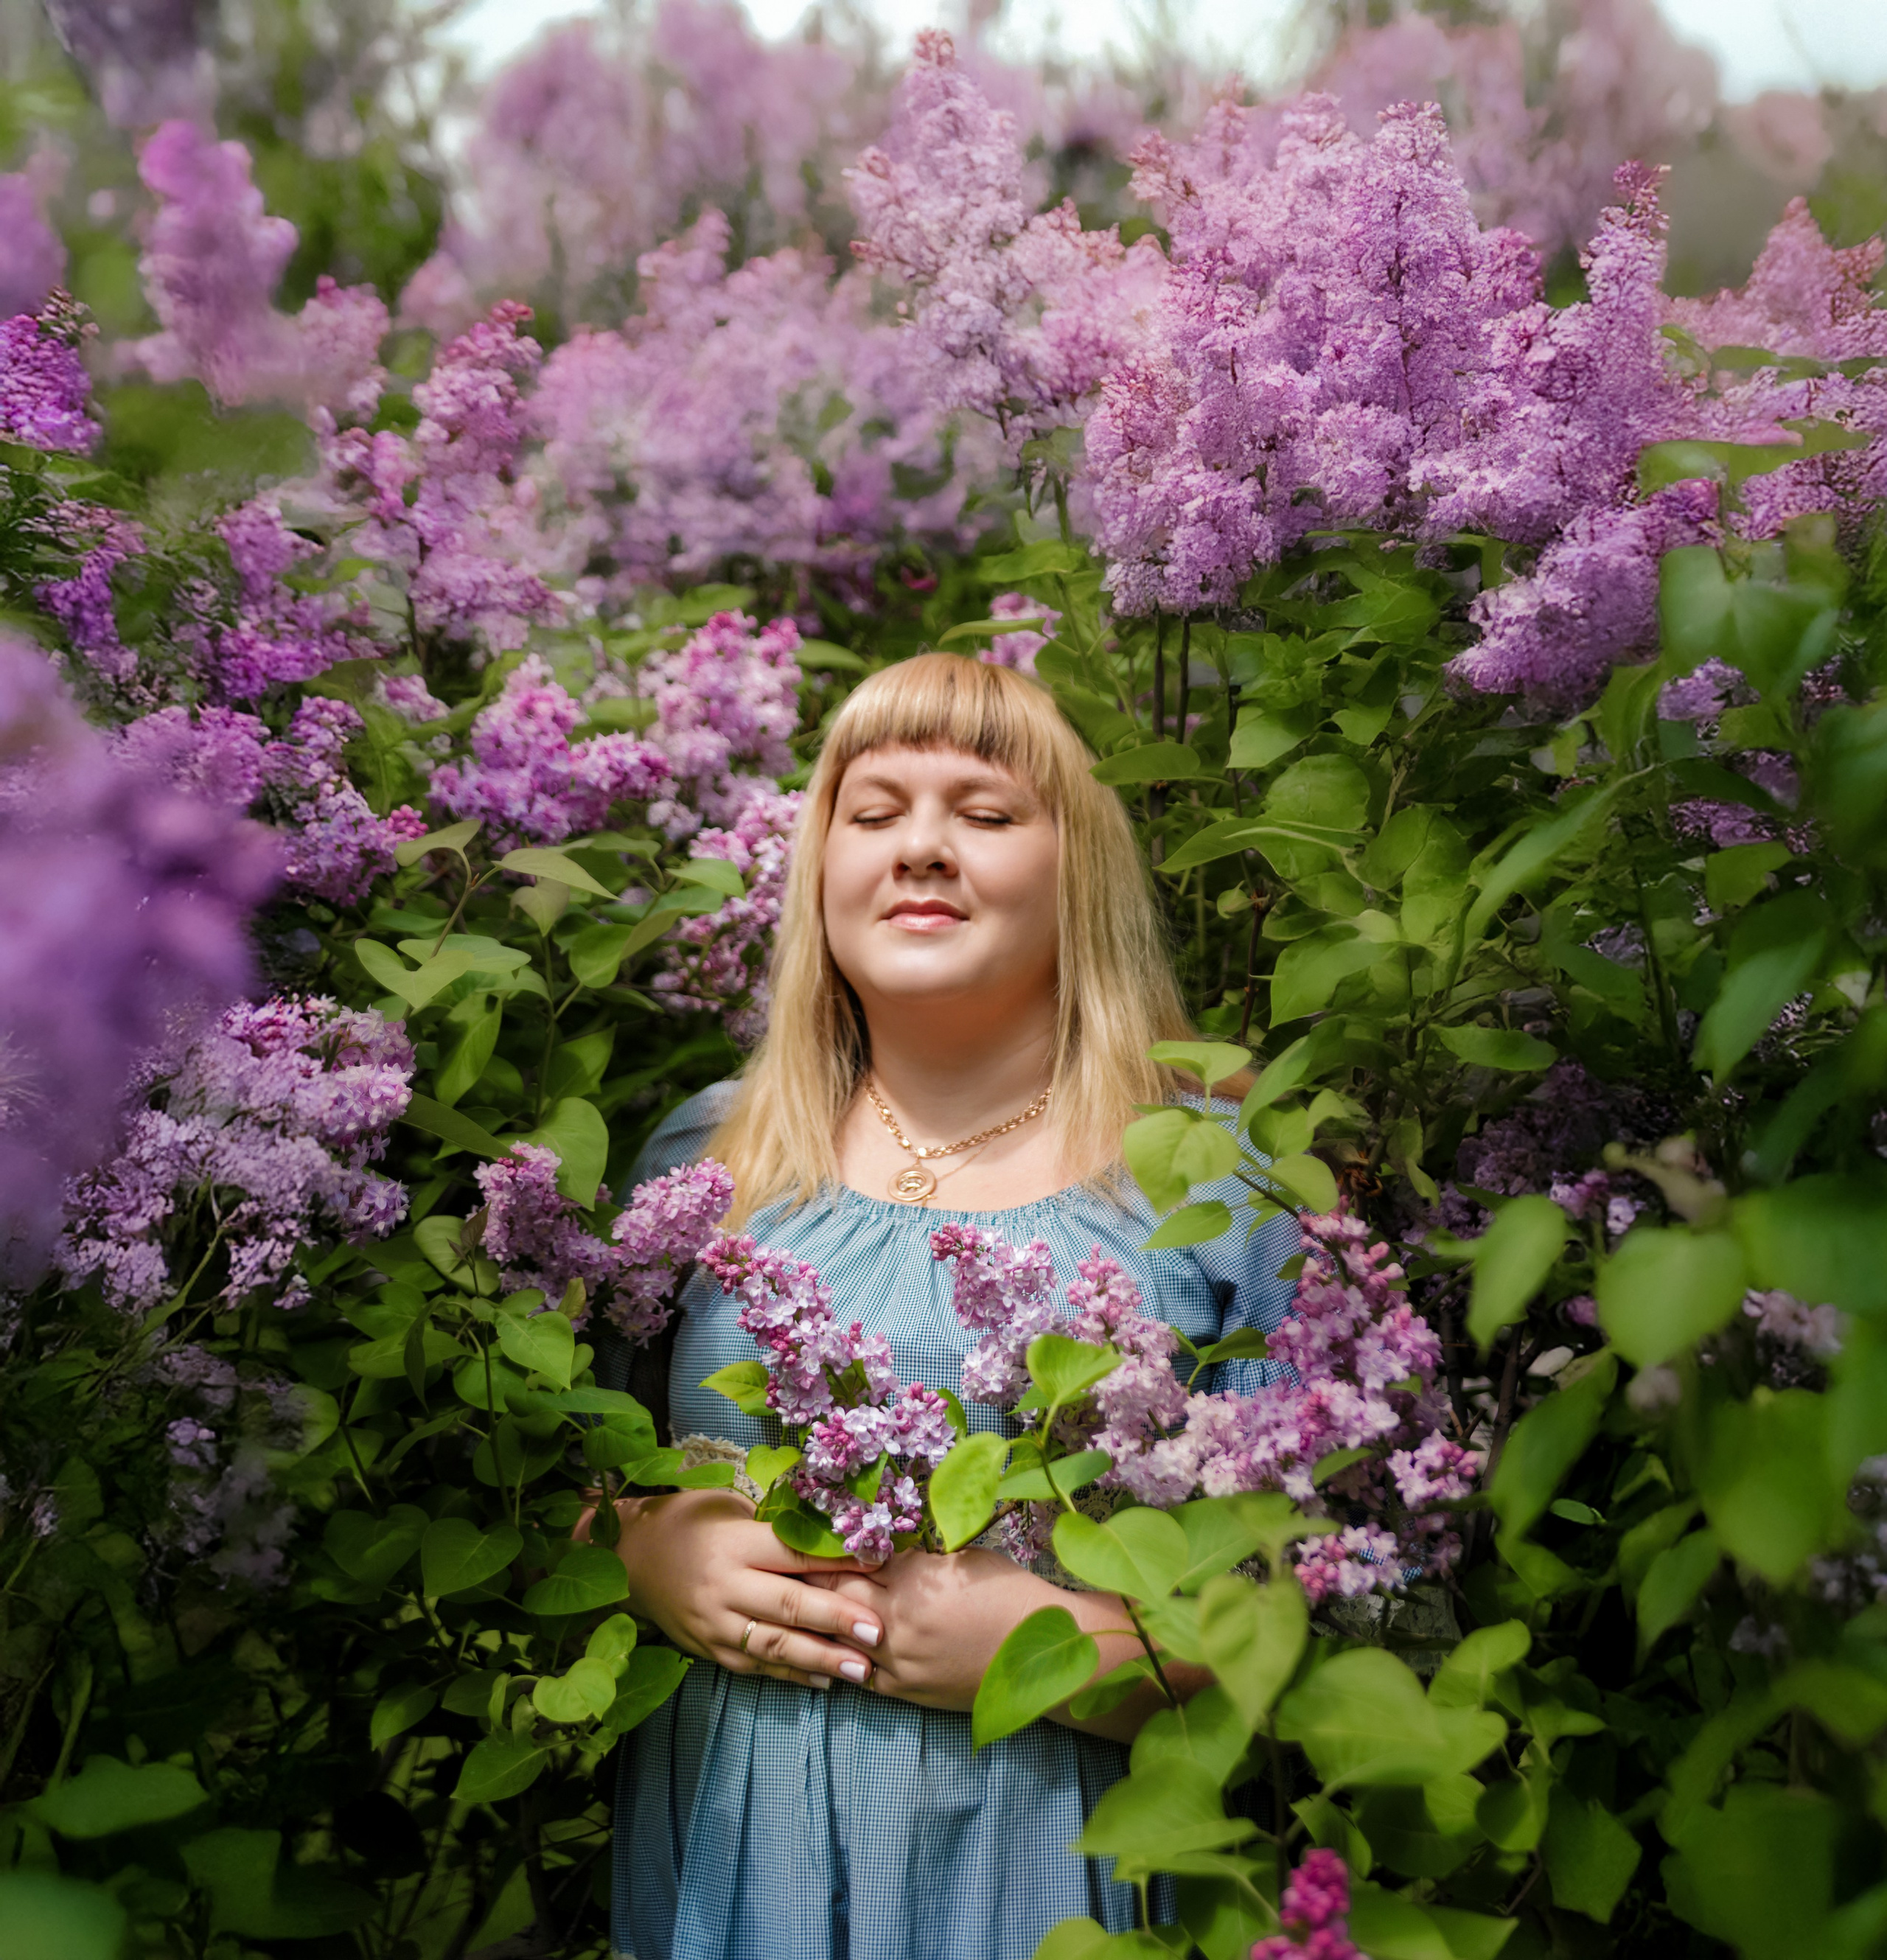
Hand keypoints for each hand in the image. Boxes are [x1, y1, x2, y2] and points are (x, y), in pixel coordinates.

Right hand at [582, 1489, 884, 1689]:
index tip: (879, 1564)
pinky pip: (756, 1666)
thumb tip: (834, 1534)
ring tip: (861, 1670)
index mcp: (734, 1543)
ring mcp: (715, 1623)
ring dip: (821, 1658)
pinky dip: (791, 1676)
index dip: (838, 1560)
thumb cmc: (689, 1521)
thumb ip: (774, 1526)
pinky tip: (824, 1681)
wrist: (630, 1558)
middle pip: (789, 1604)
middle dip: (837, 1619)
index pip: (794, 1553)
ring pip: (774, 1645)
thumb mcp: (729, 1507)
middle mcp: (724, 1586)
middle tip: (878, 1631)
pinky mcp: (709, 1650)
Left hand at [809, 1548, 1209, 1739]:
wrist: (1041, 1654)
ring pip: (840, 1637)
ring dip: (818, 1619)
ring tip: (792, 1602)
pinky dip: (841, 1656)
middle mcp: (898, 1621)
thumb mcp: (959, 1557)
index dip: (824, 1546)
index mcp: (913, 1580)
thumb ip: (914, 1553)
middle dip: (811, 1578)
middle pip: (837, 1594)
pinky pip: (859, 1673)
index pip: (851, 1558)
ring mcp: (899, 1661)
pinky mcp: (905, 1690)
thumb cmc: (1007, 1592)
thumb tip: (877, 1540)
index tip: (801, 1532)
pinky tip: (824, 1644)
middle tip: (783, 1563)